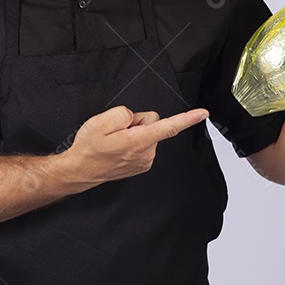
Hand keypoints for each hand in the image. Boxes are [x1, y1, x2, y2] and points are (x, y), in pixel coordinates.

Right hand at [57, 105, 208, 191]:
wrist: (80, 170)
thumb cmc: (88, 148)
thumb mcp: (100, 122)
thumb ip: (123, 114)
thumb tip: (135, 118)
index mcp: (138, 142)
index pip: (168, 127)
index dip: (187, 119)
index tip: (203, 114)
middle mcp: (146, 153)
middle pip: (152, 122)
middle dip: (136, 121)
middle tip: (116, 131)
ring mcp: (145, 160)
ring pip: (148, 132)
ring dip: (133, 133)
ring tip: (115, 141)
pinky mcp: (142, 164)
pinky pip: (144, 143)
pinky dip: (133, 142)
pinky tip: (119, 148)